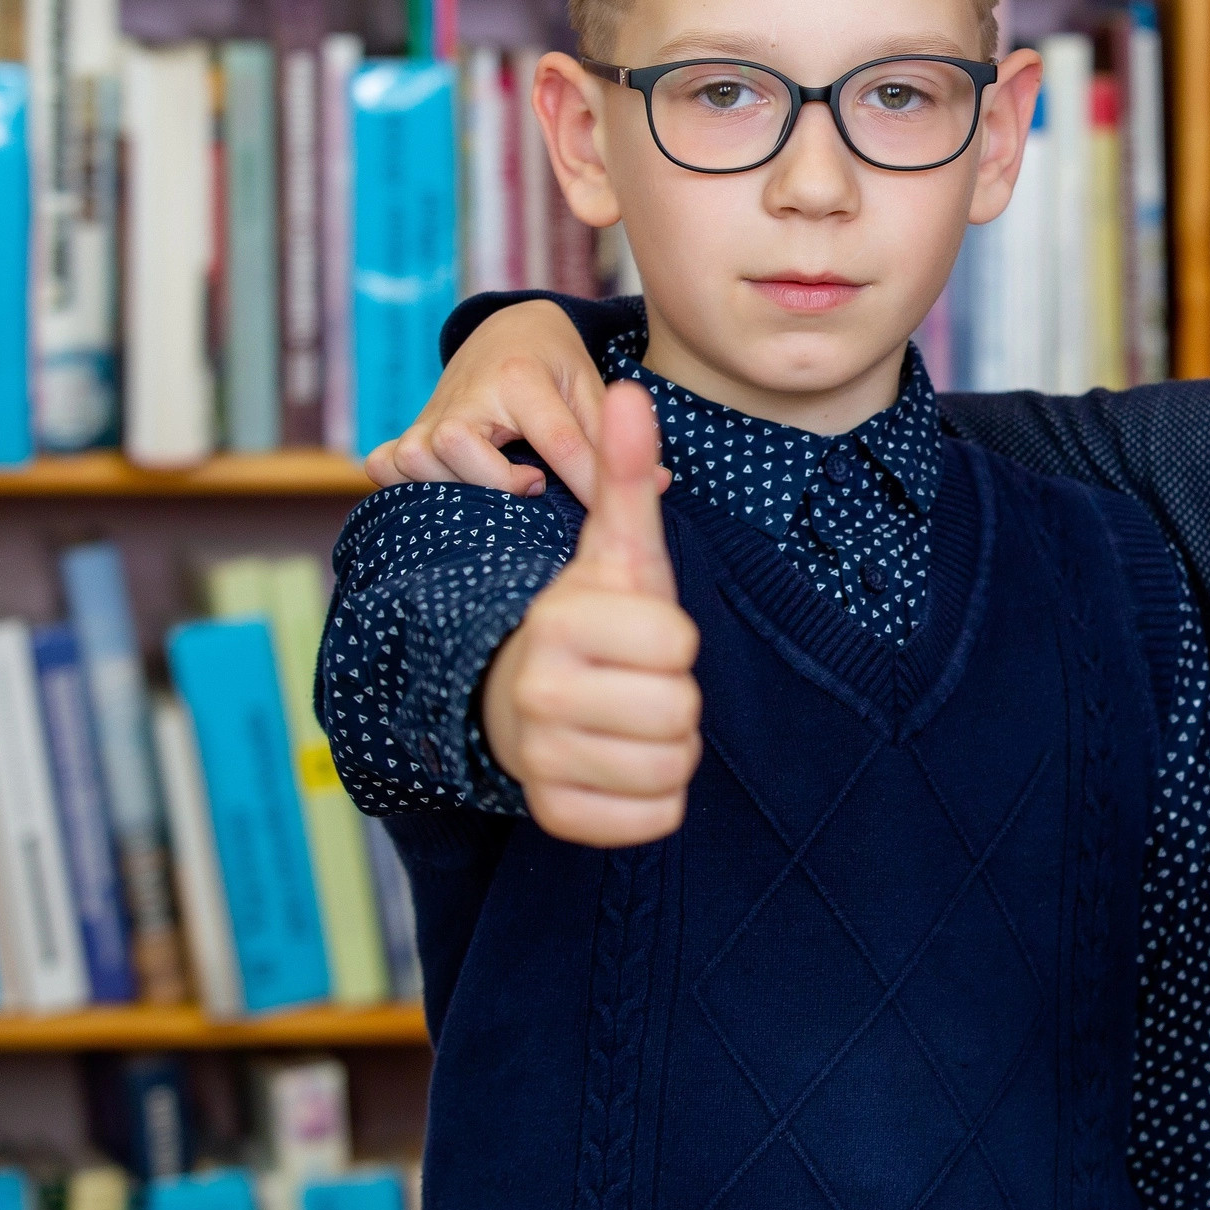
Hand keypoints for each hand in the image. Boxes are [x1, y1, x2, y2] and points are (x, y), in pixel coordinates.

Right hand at [365, 299, 616, 500]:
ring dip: (456, 486)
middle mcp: (466, 396)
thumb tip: (659, 484)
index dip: (586, 484)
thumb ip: (615, 437)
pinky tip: (443, 491)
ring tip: (498, 482)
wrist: (507, 332)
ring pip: (417, 462)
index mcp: (519, 379)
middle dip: (498, 481)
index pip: (556, 443)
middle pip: (460, 451)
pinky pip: (384, 466)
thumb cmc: (555, 366)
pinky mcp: (409, 430)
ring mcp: (429, 414)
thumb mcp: (590, 388)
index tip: (608, 515)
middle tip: (534, 482)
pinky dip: (402, 484)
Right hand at [481, 381, 701, 845]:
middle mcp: (538, 691)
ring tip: (631, 719)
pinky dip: (654, 800)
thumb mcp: (616, 548)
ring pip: (671, 768)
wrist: (529, 693)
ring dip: (669, 747)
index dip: (674, 637)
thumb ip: (626, 475)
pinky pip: (653, 819)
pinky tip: (623, 765)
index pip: (676, 641)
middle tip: (639, 680)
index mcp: (560, 619)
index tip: (639, 631)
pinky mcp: (555, 815)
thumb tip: (629, 390)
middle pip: (680, 710)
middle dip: (676, 697)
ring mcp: (540, 758)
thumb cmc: (592, 616)